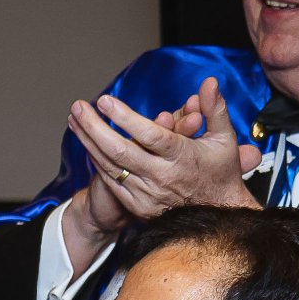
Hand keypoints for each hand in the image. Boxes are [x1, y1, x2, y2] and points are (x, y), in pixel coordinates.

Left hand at [61, 80, 261, 257]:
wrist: (218, 216)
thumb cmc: (220, 172)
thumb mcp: (224, 138)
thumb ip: (214, 108)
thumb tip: (209, 82)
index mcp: (183, 157)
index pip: (150, 135)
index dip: (125, 117)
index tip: (104, 100)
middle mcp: (163, 176)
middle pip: (120, 151)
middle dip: (93, 127)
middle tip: (78, 107)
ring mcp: (148, 194)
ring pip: (109, 166)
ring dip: (88, 141)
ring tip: (74, 119)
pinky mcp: (138, 206)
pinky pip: (111, 180)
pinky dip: (97, 160)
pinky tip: (87, 143)